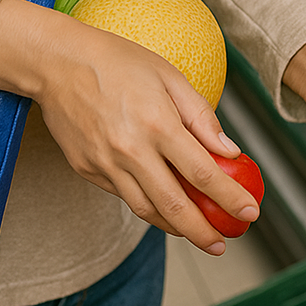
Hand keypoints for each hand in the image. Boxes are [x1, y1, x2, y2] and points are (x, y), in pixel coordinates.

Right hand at [0, 0, 259, 253]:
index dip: (231, 198)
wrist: (56, 61)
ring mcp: (106, 163)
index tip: (249, 213)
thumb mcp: (168, 76)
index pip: (204, 173)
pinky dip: (145, 204)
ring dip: (174, 227)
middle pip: (175, 206)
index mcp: (158, 124)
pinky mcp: (87, 169)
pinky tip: (160, 204)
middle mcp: (131, 150)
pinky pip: (122, 195)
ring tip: (195, 233)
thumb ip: (201, 116)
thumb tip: (229, 151)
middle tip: (222, 244)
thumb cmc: (116, 61)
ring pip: (146, 210)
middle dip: (204, 233)